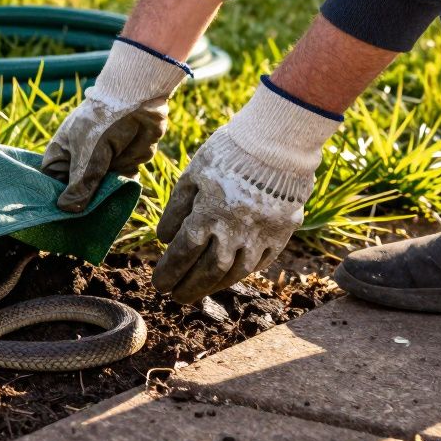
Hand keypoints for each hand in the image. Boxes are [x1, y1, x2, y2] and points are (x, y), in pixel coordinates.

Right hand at [42, 39, 189, 211]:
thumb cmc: (103, 123)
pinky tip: (119, 201)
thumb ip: (79, 184)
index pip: (52, 185)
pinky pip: (119, 188)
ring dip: (104, 199)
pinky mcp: (122, 167)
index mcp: (60, 156)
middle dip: (82, 206)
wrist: (139, 102)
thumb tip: (66, 210)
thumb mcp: (88, 155)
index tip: (58, 221)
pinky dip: (121, 192)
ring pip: (99, 193)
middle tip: (82, 226)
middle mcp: (78, 163)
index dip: (55, 201)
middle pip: (77, 194)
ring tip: (102, 215)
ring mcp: (100, 166)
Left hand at [153, 80, 341, 302]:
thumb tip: (164, 240)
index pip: (183, 254)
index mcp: (208, 215)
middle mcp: (234, 231)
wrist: (277, 143)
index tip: (158, 283)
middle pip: (207, 271)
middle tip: (176, 297)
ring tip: (199, 291)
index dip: (169, 272)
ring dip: (214, 286)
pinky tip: (230, 276)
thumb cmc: (226, 154)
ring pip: (235, 272)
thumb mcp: (192, 176)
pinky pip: (261, 262)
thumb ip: (176, 210)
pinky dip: (242, 273)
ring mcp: (261, 235)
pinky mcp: (282, 233)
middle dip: (189, 287)